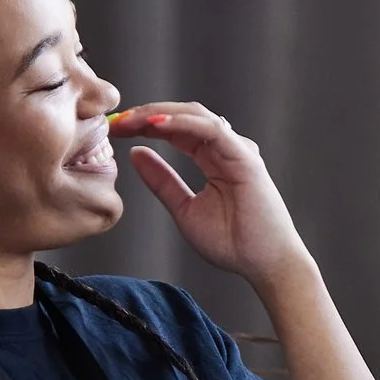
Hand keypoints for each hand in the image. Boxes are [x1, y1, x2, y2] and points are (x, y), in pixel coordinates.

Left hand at [109, 103, 311, 287]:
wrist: (265, 265)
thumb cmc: (234, 243)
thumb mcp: (184, 209)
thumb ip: (163, 181)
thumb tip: (135, 154)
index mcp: (213, 160)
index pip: (176, 131)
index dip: (144, 126)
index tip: (114, 129)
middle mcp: (226, 149)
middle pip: (183, 116)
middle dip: (146, 114)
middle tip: (115, 121)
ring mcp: (237, 151)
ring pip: (195, 116)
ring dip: (159, 114)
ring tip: (129, 120)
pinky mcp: (245, 158)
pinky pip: (211, 130)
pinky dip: (182, 123)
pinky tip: (155, 125)